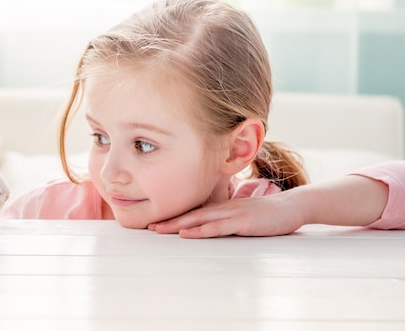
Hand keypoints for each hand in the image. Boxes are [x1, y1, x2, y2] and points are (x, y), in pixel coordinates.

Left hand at [149, 192, 303, 238]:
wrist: (292, 206)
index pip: (194, 212)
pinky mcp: (243, 222)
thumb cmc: (267, 214)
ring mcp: (232, 214)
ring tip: (159, 229)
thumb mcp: (243, 216)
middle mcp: (223, 208)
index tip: (155, 222)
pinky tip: (188, 233)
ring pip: (200, 220)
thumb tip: (213, 229)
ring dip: (178, 225)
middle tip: (148, 226)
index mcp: (222, 207)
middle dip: (169, 221)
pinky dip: (201, 230)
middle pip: (191, 215)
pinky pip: (218, 226)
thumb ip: (228, 221)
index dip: (174, 217)